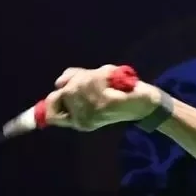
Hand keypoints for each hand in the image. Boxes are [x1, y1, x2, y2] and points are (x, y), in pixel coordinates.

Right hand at [43, 65, 160, 131]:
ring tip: (105, 79)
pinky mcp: (107, 102)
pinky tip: (110, 77)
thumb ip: (72, 82)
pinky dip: (101, 73)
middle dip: (76, 79)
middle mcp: (83, 120)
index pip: (51, 114)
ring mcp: (94, 111)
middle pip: (64, 90)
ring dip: (90, 74)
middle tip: (92, 77)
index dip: (49, 102)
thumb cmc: (118, 93)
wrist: (146, 102)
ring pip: (77, 82)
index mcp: (79, 121)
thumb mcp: (91, 86)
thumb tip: (59, 82)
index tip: (59, 90)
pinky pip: (92, 78)